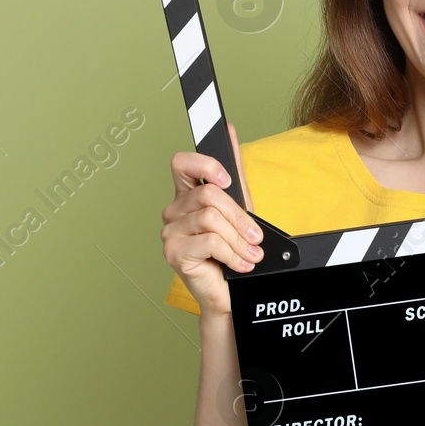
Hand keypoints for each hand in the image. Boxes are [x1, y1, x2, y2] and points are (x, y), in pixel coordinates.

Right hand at [160, 122, 258, 317]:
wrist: (232, 294)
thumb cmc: (233, 252)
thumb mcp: (240, 209)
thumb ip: (233, 174)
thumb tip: (230, 131)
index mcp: (187, 195)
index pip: (182, 163)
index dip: (205, 164)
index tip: (226, 179)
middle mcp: (174, 210)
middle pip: (209, 194)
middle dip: (240, 217)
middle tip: (255, 237)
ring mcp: (170, 231)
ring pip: (211, 218)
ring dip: (238, 240)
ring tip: (249, 255)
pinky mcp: (173, 252)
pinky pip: (209, 241)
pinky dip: (231, 254)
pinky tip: (239, 264)